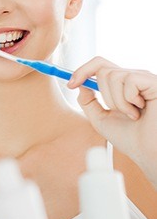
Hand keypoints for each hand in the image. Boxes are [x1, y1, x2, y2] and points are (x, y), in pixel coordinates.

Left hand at [68, 57, 156, 188]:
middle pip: (102, 69)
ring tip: (131, 114)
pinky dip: (128, 99)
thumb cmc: (130, 139)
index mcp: (120, 85)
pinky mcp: (153, 82)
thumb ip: (88, 102)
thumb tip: (80, 84)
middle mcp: (132, 78)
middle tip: (117, 111)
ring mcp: (143, 79)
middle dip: (104, 94)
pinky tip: (140, 110)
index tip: (70, 84)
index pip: (99, 65)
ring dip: (117, 101)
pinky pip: (129, 79)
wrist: (147, 153)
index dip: (82, 70)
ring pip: (113, 75)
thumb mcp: (100, 119)